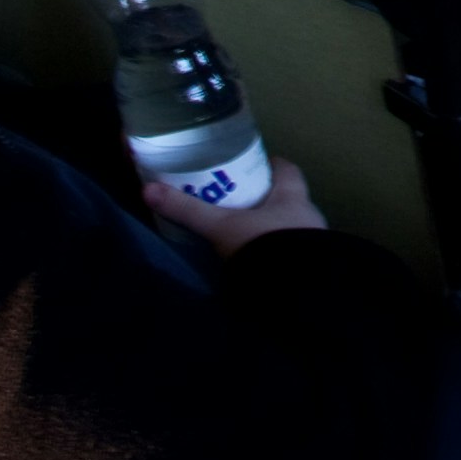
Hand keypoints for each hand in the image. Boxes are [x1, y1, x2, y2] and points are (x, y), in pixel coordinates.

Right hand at [136, 151, 327, 252]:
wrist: (297, 294)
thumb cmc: (266, 247)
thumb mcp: (221, 227)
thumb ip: (188, 210)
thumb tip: (148, 190)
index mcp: (294, 197)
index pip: (287, 171)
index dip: (269, 166)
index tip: (249, 167)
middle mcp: (308, 217)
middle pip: (287, 200)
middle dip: (263, 201)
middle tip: (235, 203)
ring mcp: (312, 246)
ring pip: (289, 230)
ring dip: (268, 231)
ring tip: (240, 236)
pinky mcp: (308, 271)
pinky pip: (290, 257)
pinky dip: (272, 256)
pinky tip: (253, 264)